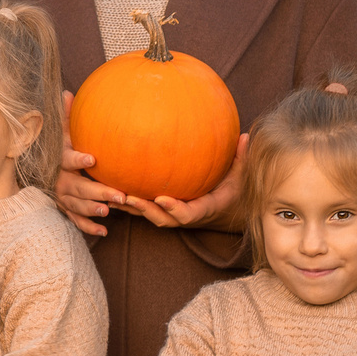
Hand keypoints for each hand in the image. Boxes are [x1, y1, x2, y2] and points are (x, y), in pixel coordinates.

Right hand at [51, 96, 122, 239]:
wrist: (39, 170)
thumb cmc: (58, 148)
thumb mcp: (60, 132)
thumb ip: (65, 116)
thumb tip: (67, 92)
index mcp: (59, 162)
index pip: (66, 160)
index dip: (78, 159)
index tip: (92, 159)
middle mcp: (59, 181)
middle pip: (77, 188)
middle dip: (98, 192)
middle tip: (120, 195)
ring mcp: (61, 197)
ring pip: (76, 206)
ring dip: (92, 210)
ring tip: (109, 211)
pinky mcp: (65, 209)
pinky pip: (75, 221)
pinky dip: (88, 227)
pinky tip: (104, 231)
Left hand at [119, 132, 249, 231]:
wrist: (226, 211)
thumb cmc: (234, 192)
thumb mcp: (242, 176)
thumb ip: (242, 158)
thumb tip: (246, 136)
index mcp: (203, 209)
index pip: (187, 214)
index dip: (174, 208)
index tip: (162, 199)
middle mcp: (185, 216)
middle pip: (161, 218)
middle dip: (144, 210)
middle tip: (128, 198)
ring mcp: (173, 215)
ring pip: (148, 215)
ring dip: (130, 207)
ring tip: (110, 195)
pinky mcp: (164, 210)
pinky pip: (144, 208)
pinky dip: (128, 201)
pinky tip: (110, 187)